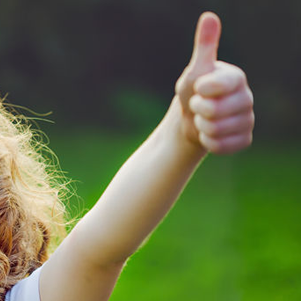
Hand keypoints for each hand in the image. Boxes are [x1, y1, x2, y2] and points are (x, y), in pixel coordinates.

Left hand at [175, 12, 253, 154]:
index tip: (198, 88)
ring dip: (201, 126)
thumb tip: (209, 16)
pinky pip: (221, 145)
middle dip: (197, 110)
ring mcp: (248, 119)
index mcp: (237, 78)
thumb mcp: (195, 70)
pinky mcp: (244, 139)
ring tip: (203, 119)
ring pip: (216, 129)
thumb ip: (204, 46)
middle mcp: (247, 98)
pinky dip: (208, 141)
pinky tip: (209, 134)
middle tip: (198, 106)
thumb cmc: (192, 92)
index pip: (217, 86)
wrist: (191, 119)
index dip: (200, 90)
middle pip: (214, 111)